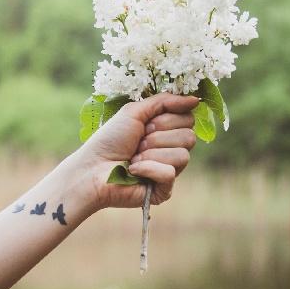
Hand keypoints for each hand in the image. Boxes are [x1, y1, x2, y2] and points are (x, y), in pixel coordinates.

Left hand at [76, 93, 198, 209]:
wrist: (93, 167)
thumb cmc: (110, 139)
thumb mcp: (135, 112)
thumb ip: (164, 102)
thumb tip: (196, 99)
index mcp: (166, 130)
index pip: (188, 119)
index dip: (167, 119)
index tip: (146, 124)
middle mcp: (171, 149)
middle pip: (189, 137)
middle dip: (158, 136)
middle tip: (138, 141)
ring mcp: (169, 170)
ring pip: (182, 156)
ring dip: (152, 154)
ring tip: (134, 157)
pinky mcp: (164, 189)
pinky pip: (170, 173)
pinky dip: (148, 169)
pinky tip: (134, 171)